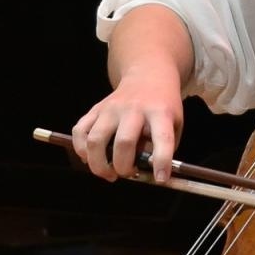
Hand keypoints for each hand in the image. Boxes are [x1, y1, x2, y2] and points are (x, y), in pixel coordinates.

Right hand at [71, 60, 183, 183]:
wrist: (147, 76)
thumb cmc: (163, 106)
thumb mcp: (175, 123)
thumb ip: (165, 148)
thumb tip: (146, 173)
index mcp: (160, 112)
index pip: (162, 138)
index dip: (161, 161)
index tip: (160, 178)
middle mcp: (133, 108)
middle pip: (123, 142)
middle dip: (123, 167)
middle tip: (128, 174)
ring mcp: (111, 107)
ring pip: (95, 140)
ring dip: (99, 165)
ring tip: (108, 173)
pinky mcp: (96, 108)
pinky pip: (79, 131)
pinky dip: (81, 150)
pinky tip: (91, 158)